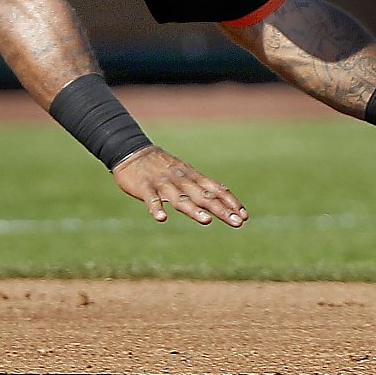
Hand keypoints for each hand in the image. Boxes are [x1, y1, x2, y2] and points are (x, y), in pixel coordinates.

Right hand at [110, 145, 246, 225]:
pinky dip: (156, 208)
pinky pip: (151, 198)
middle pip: (203, 196)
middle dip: (221, 209)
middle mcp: (181, 179)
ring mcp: (162, 183)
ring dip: (193, 210)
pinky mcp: (144, 187)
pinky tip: (161, 218)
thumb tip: (223, 200)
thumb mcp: (185, 173)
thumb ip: (200, 187)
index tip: (244, 216)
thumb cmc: (162, 166)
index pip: (216, 188)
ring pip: (180, 198)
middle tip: (237, 222)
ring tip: (206, 221)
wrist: (131, 151)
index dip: (230, 202)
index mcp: (192, 176)